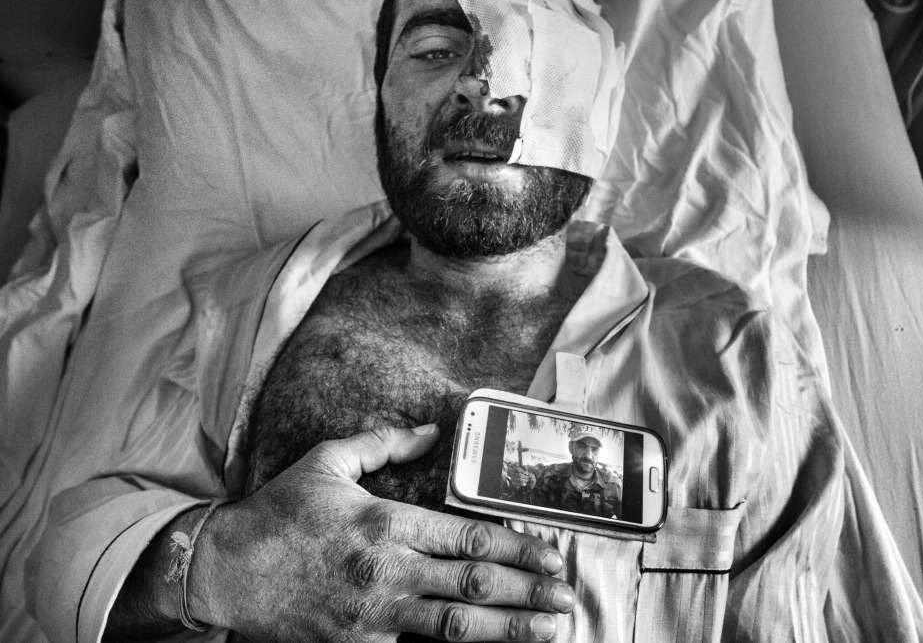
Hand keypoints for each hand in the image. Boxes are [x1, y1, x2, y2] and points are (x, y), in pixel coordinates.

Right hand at [190, 425, 573, 641]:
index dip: (517, 550)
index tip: (551, 557)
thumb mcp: (328, 461)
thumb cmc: (279, 513)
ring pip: (455, 628)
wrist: (224, 571)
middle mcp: (388, 571)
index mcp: (386, 522)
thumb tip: (432, 431)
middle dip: (527, 594)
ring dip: (508, 630)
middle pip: (473, 586)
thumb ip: (385, 442)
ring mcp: (375, 615)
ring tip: (547, 632)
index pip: (468, 539)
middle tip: (566, 600)